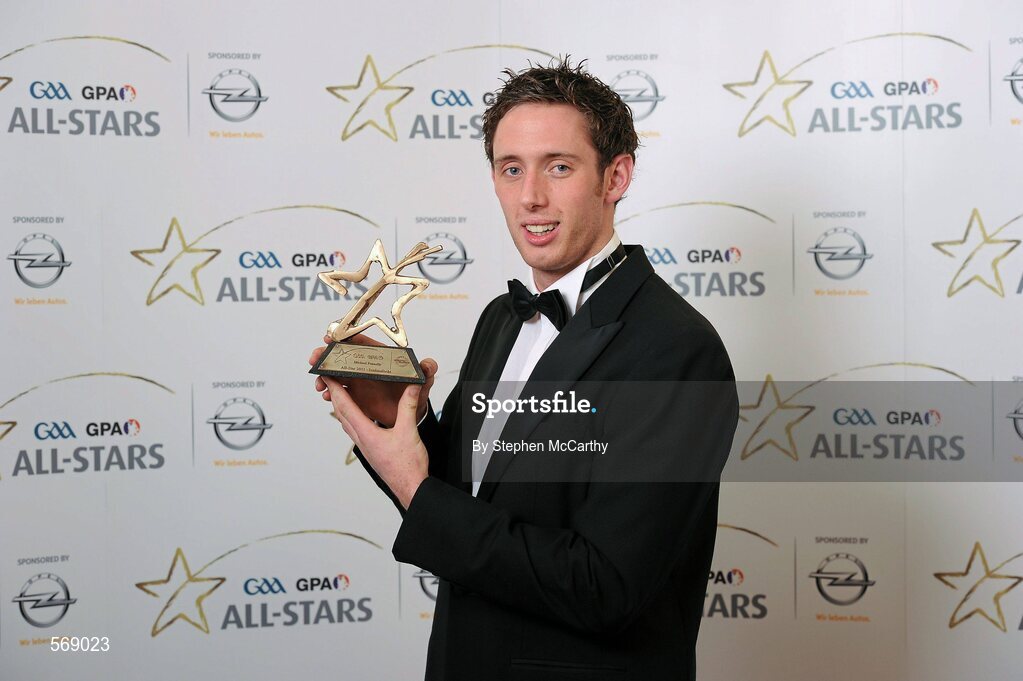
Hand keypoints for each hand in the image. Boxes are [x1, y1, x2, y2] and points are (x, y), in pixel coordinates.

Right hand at [308, 333, 437, 426]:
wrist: (412, 412)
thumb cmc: (417, 391)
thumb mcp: (424, 380)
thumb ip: (427, 371)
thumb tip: (429, 364)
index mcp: (381, 357)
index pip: (361, 343)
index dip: (345, 338)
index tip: (331, 337)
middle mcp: (366, 366)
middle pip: (342, 356)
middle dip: (326, 355)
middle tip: (315, 358)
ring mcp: (359, 381)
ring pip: (336, 374)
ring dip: (324, 376)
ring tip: (320, 384)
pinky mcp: (355, 395)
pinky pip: (338, 392)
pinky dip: (330, 392)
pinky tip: (326, 396)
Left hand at [324, 375, 427, 508]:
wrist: (410, 488)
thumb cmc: (408, 465)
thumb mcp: (409, 430)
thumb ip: (408, 406)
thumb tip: (411, 387)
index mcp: (366, 433)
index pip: (346, 406)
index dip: (335, 390)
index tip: (327, 377)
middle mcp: (361, 439)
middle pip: (341, 414)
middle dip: (334, 396)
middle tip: (329, 381)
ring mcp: (365, 446)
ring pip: (346, 423)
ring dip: (341, 408)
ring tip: (339, 396)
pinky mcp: (371, 451)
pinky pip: (355, 430)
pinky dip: (351, 418)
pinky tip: (357, 418)